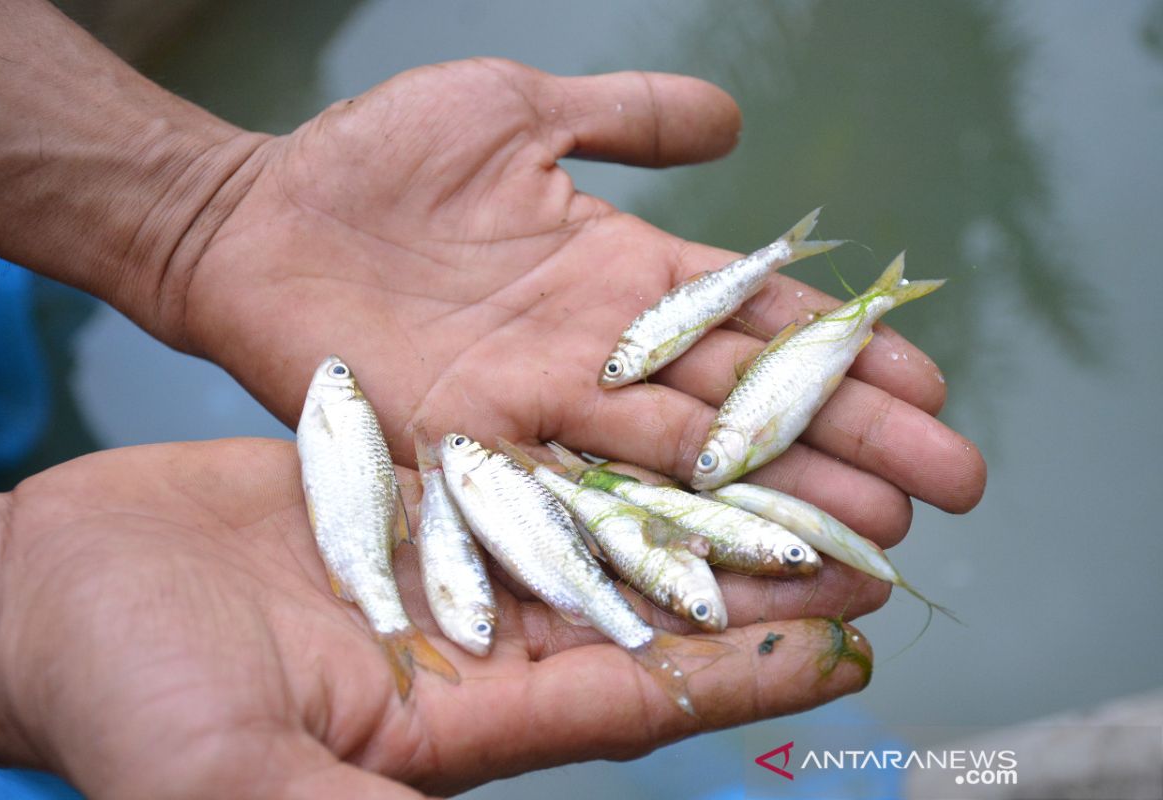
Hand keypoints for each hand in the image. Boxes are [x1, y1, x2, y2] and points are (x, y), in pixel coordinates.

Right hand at [0, 439, 873, 796]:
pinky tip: (660, 407)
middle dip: (752, 572)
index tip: (842, 641)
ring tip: (795, 458)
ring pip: (600, 523)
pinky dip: (594, 441)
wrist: (54, 604)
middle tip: (867, 532)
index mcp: (460, 725)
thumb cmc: (126, 708)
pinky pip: (523, 464)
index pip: (632, 697)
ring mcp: (447, 566)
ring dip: (695, 495)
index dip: (738, 669)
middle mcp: (476, 647)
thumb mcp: (239, 786)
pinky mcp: (409, 499)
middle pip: (644, 604)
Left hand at [167, 58, 984, 549]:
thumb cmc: (378, 160)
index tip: (930, 386)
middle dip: (849, 442)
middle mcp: (598, 353)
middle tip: (948, 489)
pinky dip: (649, 532)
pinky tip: (729, 569)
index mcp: (621, 272)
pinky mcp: (472, 453)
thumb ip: (627, 118)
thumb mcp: (521, 110)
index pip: (755, 319)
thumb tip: (734, 124)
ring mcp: (540, 408)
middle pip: (743, 404)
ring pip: (683, 461)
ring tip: (875, 536)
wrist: (254, 218)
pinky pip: (574, 497)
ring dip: (780, 498)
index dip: (843, 352)